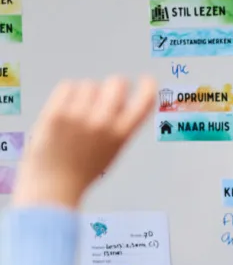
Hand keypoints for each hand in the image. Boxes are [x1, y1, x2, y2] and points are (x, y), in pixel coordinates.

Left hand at [13, 76, 155, 209]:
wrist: (53, 184)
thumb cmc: (82, 171)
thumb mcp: (111, 151)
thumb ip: (118, 126)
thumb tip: (119, 99)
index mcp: (121, 135)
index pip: (143, 104)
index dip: (148, 88)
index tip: (148, 79)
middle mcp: (102, 123)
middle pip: (115, 83)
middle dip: (113, 85)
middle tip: (105, 93)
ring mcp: (78, 116)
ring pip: (89, 84)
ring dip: (86, 93)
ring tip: (78, 112)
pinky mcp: (56, 112)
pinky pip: (67, 87)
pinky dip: (68, 93)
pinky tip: (65, 107)